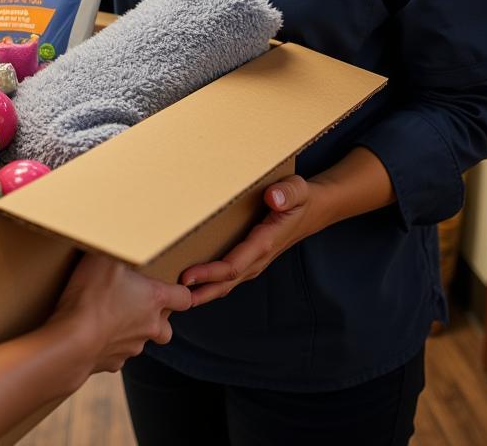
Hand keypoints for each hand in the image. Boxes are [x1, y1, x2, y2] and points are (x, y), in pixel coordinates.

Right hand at [51, 253, 191, 372]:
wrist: (72, 342)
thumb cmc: (92, 295)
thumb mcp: (104, 257)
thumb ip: (118, 249)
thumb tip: (119, 236)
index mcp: (154, 300)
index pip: (184, 298)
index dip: (181, 292)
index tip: (172, 287)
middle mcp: (149, 326)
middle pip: (167, 327)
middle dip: (158, 318)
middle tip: (138, 304)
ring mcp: (131, 347)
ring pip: (140, 341)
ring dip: (132, 330)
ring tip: (109, 315)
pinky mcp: (112, 363)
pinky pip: (116, 353)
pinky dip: (109, 344)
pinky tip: (93, 331)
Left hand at [178, 175, 325, 305]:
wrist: (314, 209)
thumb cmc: (302, 198)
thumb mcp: (298, 189)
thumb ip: (288, 193)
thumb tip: (273, 198)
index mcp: (264, 243)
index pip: (233, 265)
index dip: (210, 273)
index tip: (187, 276)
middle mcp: (258, 257)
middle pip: (226, 282)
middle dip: (200, 290)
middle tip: (172, 295)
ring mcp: (254, 260)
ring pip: (227, 282)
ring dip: (203, 291)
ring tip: (176, 297)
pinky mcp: (251, 258)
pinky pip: (229, 275)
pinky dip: (211, 284)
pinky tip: (193, 285)